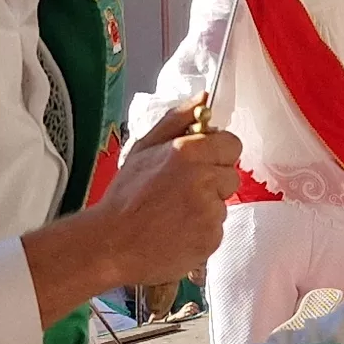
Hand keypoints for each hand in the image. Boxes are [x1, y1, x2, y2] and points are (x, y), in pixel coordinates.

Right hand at [25, 104, 238, 317]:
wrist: (112, 244)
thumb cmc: (125, 197)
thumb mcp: (143, 148)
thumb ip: (176, 119)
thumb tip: (203, 99)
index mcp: (187, 152)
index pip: (231, 144)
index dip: (217, 154)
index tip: (200, 164)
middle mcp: (203, 179)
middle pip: (231, 175)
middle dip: (213, 182)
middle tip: (182, 192)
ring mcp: (209, 211)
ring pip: (222, 204)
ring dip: (206, 209)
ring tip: (174, 215)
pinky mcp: (211, 238)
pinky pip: (216, 229)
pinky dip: (201, 232)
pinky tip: (177, 232)